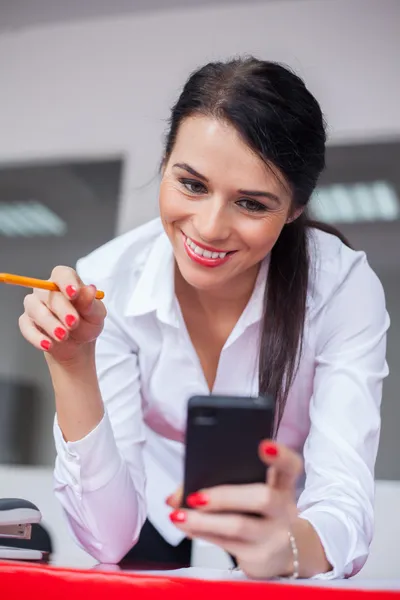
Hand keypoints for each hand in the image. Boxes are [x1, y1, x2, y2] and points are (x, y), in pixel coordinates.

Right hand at [19, 266, 106, 364]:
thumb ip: (91, 303)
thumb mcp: (96, 315)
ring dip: (49, 323)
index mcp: (66, 282)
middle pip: (48, 293)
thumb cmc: (87, 322)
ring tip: (63, 336)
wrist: (78, 344)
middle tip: (73, 323)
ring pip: (35, 309)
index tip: (74, 294)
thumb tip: (90, 290)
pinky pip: (27, 327)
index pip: (62, 274)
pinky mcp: (27, 322)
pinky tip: (48, 345)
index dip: (67, 282)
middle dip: (62, 309)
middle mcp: (47, 290)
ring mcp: (34, 305)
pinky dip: (37, 337)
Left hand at [167, 441, 302, 578]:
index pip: (290, 465)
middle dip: (225, 495)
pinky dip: (201, 533)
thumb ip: (221, 482)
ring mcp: (274, 535)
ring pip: (239, 526)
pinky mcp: (259, 557)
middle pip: (263, 497)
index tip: (263, 446)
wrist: (285, 553)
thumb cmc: (260, 513)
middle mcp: (284, 508)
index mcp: (283, 484)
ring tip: (179, 514)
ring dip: (204, 521)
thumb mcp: (253, 493)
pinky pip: (226, 544)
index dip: (279, 455)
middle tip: (196, 496)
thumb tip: (175, 496)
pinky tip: (184, 525)